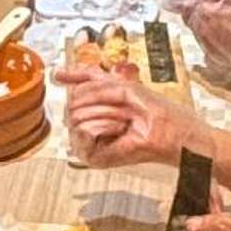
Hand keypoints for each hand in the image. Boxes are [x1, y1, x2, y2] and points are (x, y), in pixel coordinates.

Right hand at [57, 67, 212, 168]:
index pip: (75, 89)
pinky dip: (105, 124)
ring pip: (76, 115)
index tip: (115, 90)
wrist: (175, 134)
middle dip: (102, 97)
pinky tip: (121, 130)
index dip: (90, 82)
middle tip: (126, 108)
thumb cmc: (155, 112)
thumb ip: (89, 78)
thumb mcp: (120, 85)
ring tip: (126, 121)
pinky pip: (83, 129)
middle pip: (73, 101)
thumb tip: (56, 73)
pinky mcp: (92, 157)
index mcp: (92, 110)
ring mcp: (87, 144)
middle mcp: (85, 127)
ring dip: (108, 111)